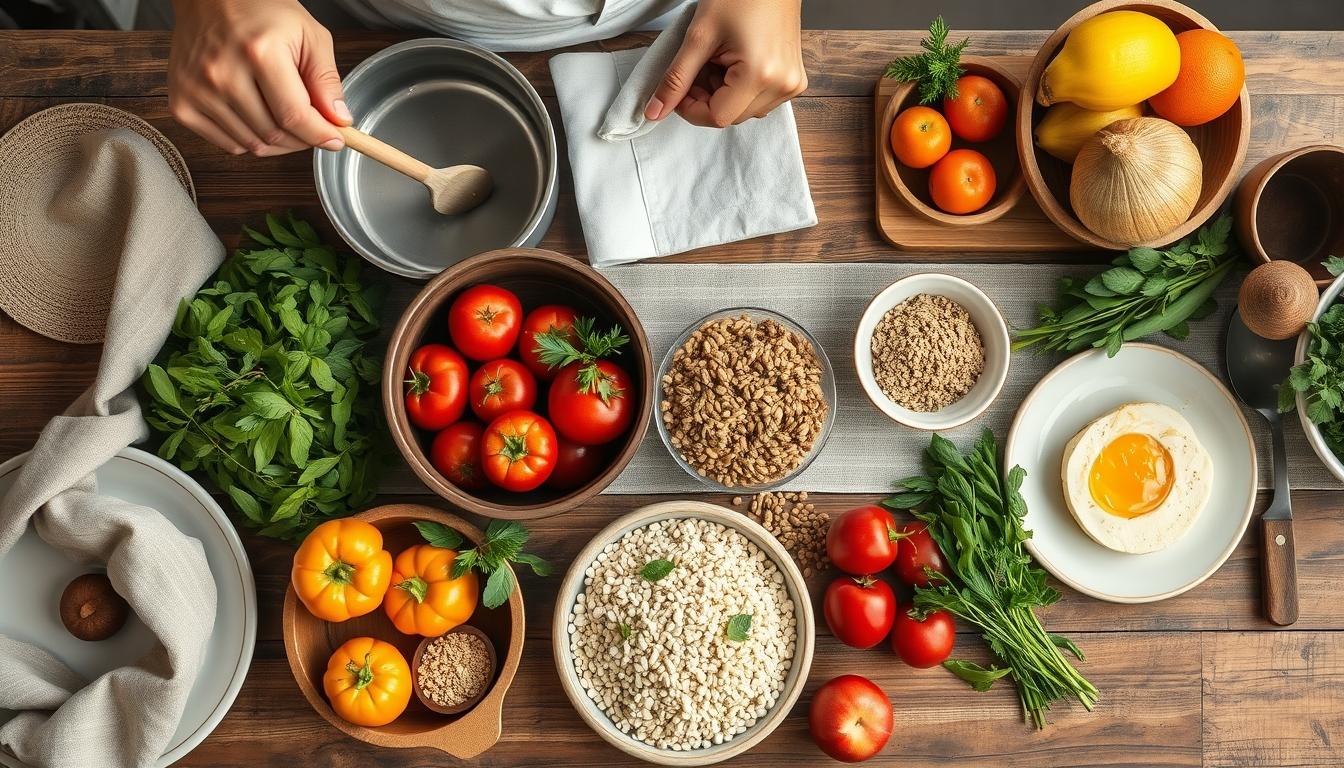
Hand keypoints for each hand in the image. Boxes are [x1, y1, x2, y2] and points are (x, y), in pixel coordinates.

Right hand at [168, 0, 348, 155]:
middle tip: (313, 127)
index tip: (335, 140)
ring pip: (253, 145)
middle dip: (303, 138)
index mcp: (258, 52)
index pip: (295, 116)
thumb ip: (326, 80)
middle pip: (274, 135)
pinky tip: (259, 118)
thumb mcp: (309, 34)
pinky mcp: (181, 103)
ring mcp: (197, 91)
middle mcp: (222, 73)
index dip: (320, 135)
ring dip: (279, 142)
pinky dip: (250, 140)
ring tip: (287, 119)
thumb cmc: (262, 10)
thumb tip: (339, 121)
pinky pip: (228, 144)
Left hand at [646, 0, 805, 127]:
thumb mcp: (699, 37)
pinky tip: (735, 63)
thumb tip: (654, 111)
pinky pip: (759, 101)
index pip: (717, 117)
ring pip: (744, 111)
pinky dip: (740, 90)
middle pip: (730, 116)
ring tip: (718, 60)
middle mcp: (782, 85)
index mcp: (760, 75)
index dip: (690, 108)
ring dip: (723, 95)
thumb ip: (676, 78)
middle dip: (706, 99)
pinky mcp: (794, 80)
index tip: (679, 90)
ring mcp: (791, 84)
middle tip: (698, 67)